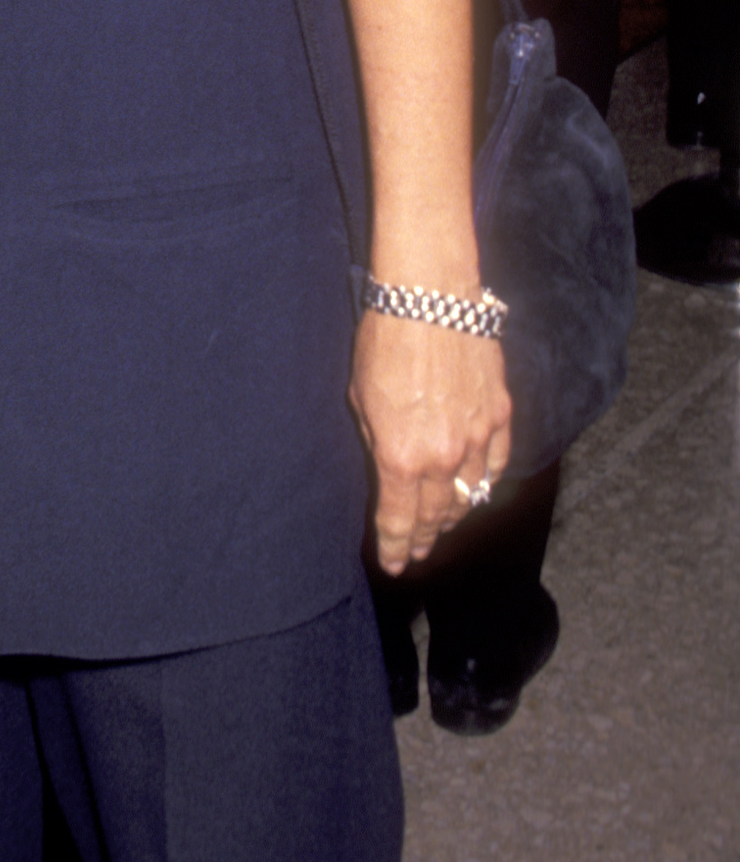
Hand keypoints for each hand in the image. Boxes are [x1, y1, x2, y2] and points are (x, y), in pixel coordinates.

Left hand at [349, 306, 512, 572]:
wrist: (430, 298)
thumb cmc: (384, 341)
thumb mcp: (361, 399)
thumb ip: (378, 443)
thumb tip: (389, 471)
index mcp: (401, 457)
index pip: (400, 520)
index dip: (396, 546)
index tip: (395, 563)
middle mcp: (443, 457)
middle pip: (436, 515)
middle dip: (423, 537)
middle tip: (416, 550)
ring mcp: (477, 438)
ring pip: (470, 496)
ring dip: (454, 513)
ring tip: (442, 525)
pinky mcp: (500, 415)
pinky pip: (496, 465)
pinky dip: (484, 483)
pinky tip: (476, 491)